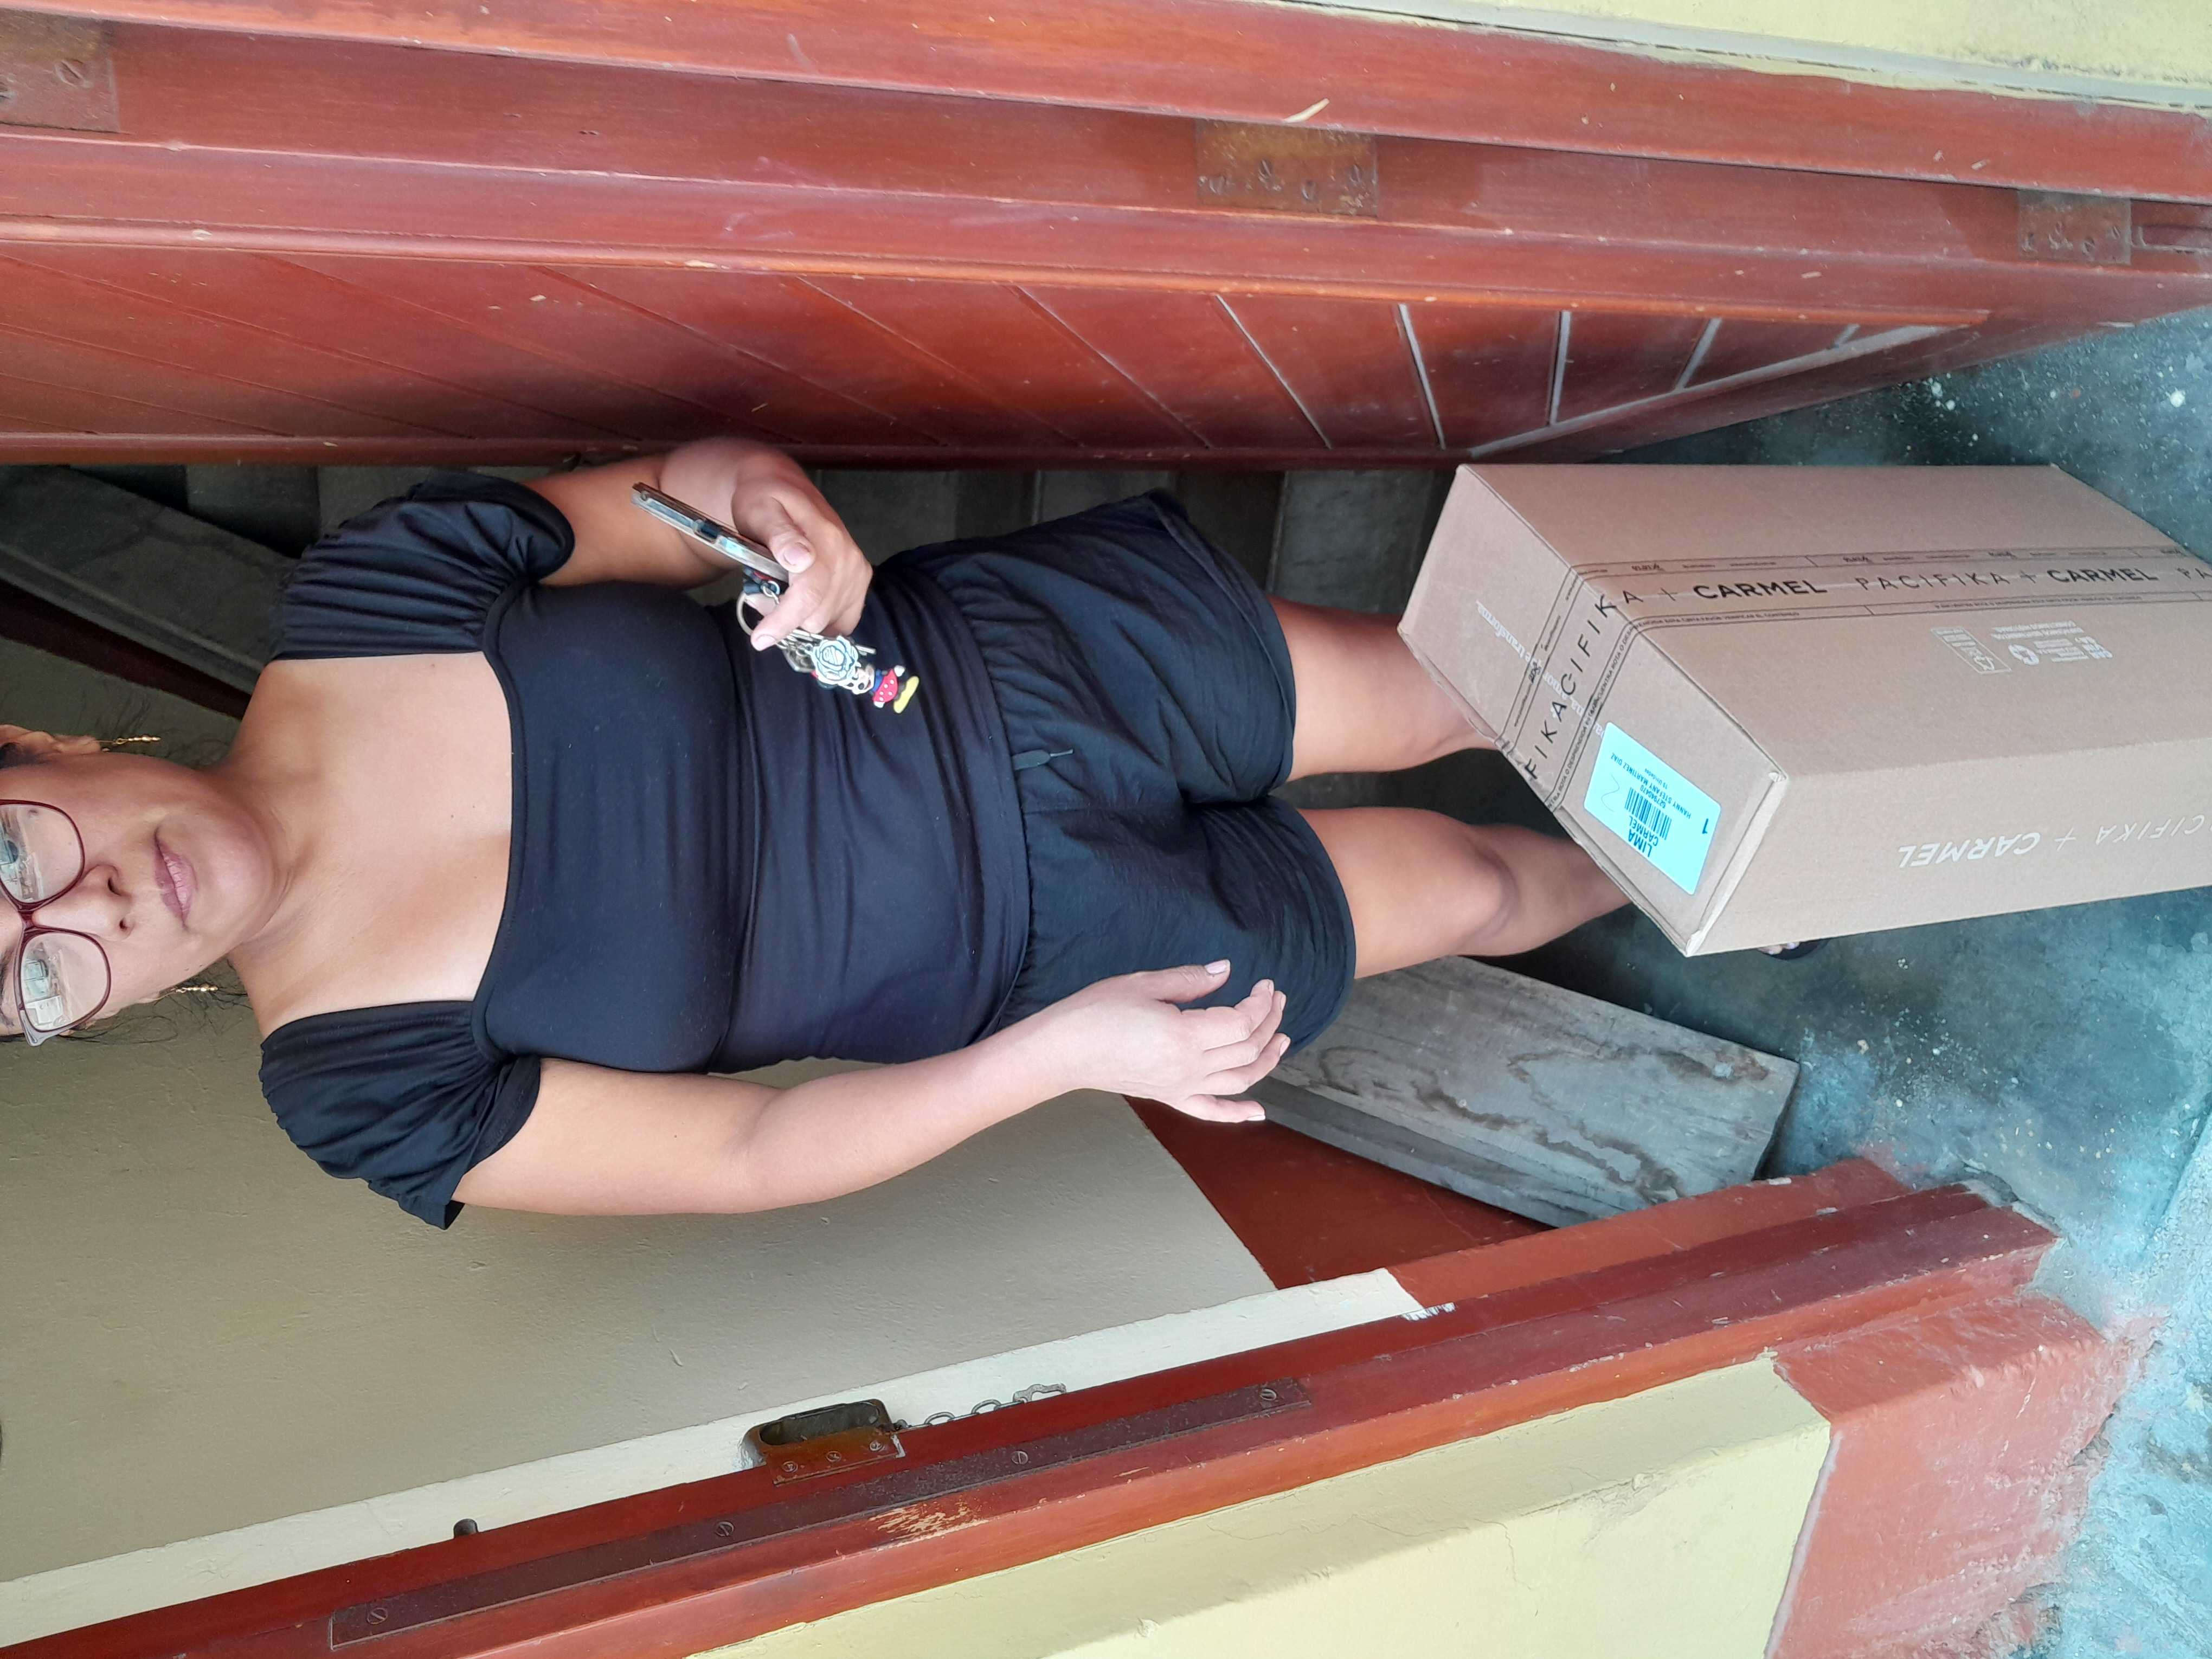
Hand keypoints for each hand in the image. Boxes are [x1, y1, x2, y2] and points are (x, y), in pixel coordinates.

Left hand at [719, 451, 871, 650]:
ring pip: (828, 623)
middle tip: (762, 593)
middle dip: (785, 616)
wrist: (783, 487)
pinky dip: (821, 620)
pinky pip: (844, 621)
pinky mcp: (861, 580)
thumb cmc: (763, 501)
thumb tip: (801, 560)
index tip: (759, 640)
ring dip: (801, 618)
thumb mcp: (760, 510)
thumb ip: (779, 535)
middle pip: (817, 617)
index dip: (784, 622)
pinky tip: (803, 603)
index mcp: (825, 541)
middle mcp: (849, 559)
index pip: (809, 595)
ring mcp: (858, 571)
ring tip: (780, 592)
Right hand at [1027, 963, 1289, 1122]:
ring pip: (1239, 1080)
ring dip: (1266, 1061)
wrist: (1063, 1050)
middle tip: (1275, 999)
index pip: (1241, 1023)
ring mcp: (1180, 1087)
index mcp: (1185, 1037)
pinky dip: (1237, 1114)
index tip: (1264, 984)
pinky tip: (1258, 1113)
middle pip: (1247, 1050)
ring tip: (1281, 1040)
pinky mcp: (1169, 1097)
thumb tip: (1225, 970)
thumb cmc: (1096, 1011)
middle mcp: (1188, 1068)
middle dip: (1269, 1022)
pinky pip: (1210, 1111)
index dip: (1260, 1003)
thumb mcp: (1144, 984)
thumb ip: (1191, 980)